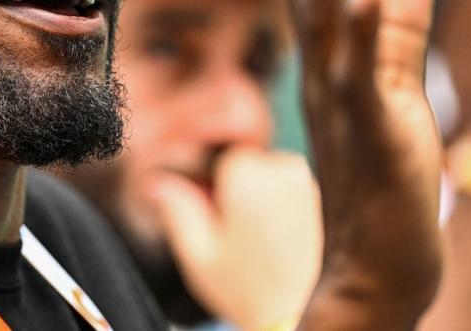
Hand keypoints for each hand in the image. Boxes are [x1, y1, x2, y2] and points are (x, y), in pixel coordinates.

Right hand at [149, 149, 322, 330]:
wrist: (290, 314)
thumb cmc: (242, 288)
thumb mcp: (196, 251)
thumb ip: (176, 207)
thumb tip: (155, 182)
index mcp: (250, 180)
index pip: (219, 156)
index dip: (208, 183)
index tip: (208, 208)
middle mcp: (283, 175)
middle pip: (242, 161)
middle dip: (231, 187)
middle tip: (227, 227)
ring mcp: (304, 186)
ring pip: (262, 169)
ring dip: (251, 192)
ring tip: (247, 233)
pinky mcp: (315, 199)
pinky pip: (282, 182)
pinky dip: (271, 199)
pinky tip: (265, 233)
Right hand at [276, 0, 441, 328]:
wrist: (370, 273)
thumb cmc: (380, 183)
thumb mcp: (394, 93)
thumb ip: (400, 29)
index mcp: (329, 60)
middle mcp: (323, 73)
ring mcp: (343, 103)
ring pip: (327, 17)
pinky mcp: (374, 135)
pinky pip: (368, 77)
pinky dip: (370, 29)